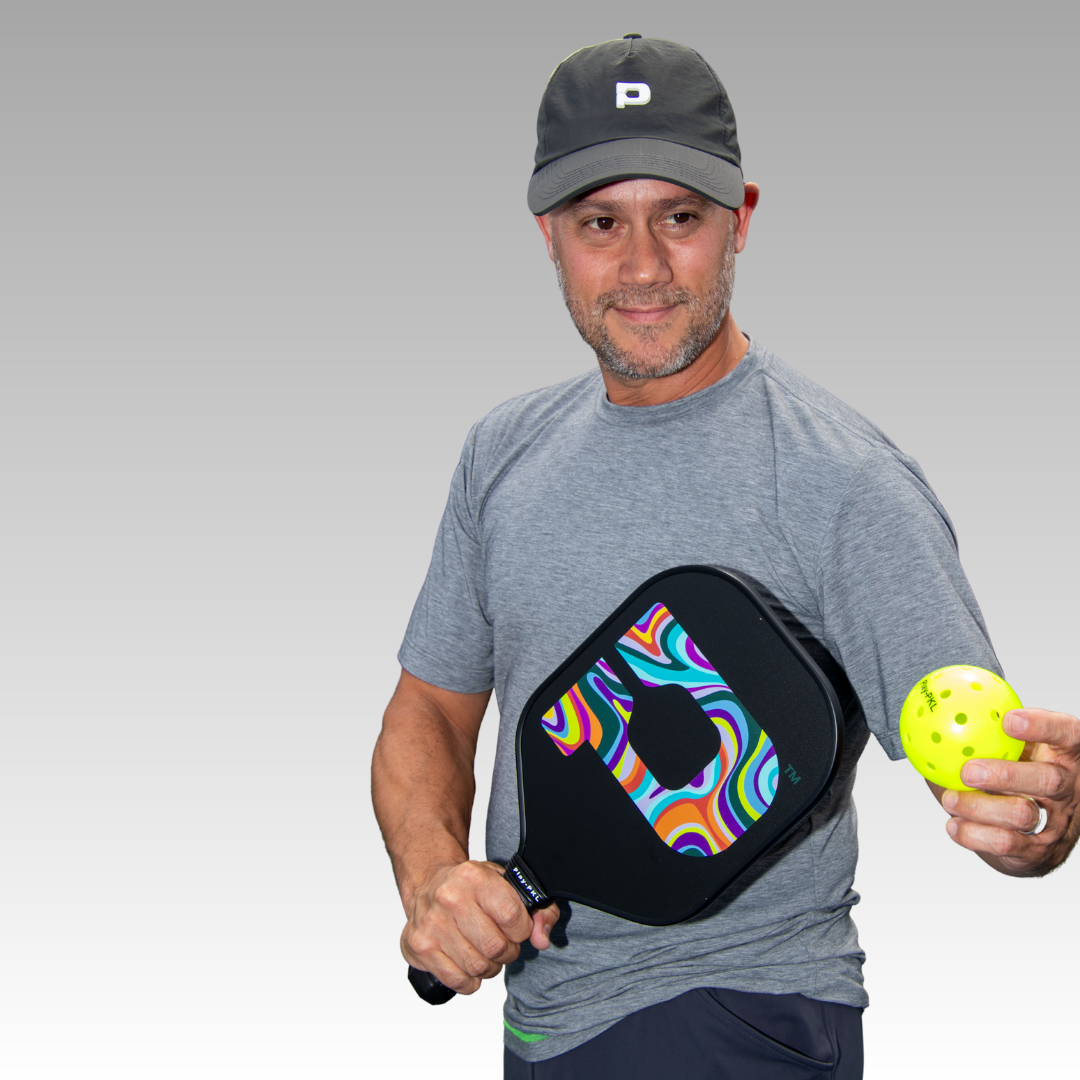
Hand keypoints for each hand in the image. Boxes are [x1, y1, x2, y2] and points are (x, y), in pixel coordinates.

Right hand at [401, 860, 560, 993]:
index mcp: (474, 876)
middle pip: (495, 946)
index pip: (512, 916)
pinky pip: (457, 981)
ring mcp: (432, 924)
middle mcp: (450, 898)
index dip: (522, 929)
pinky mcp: (420, 947)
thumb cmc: (471, 887)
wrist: (429, 884)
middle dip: (507, 951)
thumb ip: (537, 909)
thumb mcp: (506, 884)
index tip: (517, 927)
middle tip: (502, 943)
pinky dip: (470, 979)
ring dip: (489, 967)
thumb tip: (542, 940)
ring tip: (484, 951)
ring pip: (477, 967)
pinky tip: (468, 962)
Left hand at [936, 708, 1079, 875]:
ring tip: (949, 799)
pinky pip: (1005, 844)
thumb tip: (933, 711)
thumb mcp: (1010, 747)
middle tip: (968, 771)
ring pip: (1022, 814)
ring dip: (979, 806)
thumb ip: (985, 731)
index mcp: (1063, 752)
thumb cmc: (1013, 771)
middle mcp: (1067, 786)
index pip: (1065, 732)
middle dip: (1006, 775)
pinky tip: (953, 824)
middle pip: (1047, 780)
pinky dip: (973, 834)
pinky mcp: (1038, 850)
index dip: (1042, 726)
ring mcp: (1056, 820)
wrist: (1032, 829)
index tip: (1009, 720)